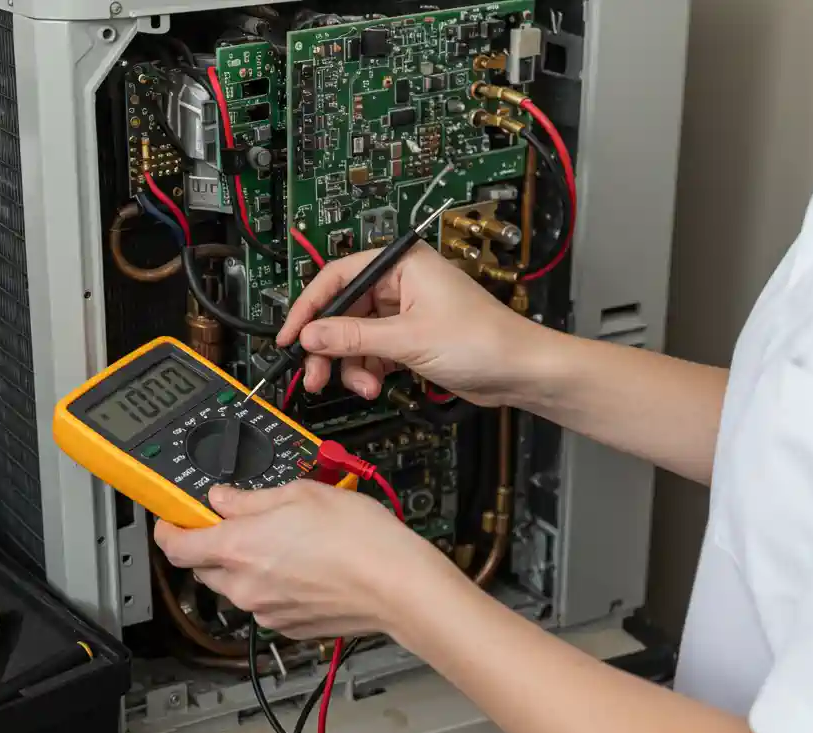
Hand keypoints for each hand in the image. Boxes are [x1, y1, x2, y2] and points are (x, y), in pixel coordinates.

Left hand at [154, 481, 468, 640]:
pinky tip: (301, 566)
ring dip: (243, 566)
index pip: (175, 546)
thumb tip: (223, 498)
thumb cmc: (358, 539)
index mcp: (238, 549)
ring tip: (281, 541)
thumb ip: (250, 498)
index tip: (173, 516)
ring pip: (235, 587)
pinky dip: (271, 585)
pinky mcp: (289, 626)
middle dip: (211, 544)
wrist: (398, 586)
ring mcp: (266, 611)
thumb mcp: (299, 494)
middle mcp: (245, 586)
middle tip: (237, 520)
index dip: (168, 529)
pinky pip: (265, 603)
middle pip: (202, 568)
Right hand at [279, 243, 549, 406]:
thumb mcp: (408, 339)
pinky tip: (375, 385)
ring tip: (362, 386)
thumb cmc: (484, 341)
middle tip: (315, 374)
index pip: (338, 277)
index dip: (310, 308)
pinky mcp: (409, 337)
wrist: (521, 372)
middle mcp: (400, 283)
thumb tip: (311, 334)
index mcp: (401, 265)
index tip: (291, 335)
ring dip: (351, 365)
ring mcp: (404, 312)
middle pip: (343, 312)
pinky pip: (371, 351)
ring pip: (354, 336)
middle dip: (329, 346)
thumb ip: (353, 337)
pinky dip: (367, 370)